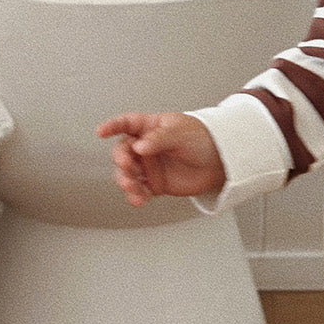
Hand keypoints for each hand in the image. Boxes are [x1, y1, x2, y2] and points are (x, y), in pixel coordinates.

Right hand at [97, 111, 225, 205]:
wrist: (221, 162)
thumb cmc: (204, 139)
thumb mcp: (181, 133)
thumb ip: (159, 139)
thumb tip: (140, 145)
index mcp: (151, 127)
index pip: (128, 124)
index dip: (113, 126)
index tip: (101, 132)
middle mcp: (147, 147)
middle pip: (123, 151)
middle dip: (121, 159)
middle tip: (127, 166)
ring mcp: (150, 166)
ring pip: (127, 173)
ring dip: (125, 181)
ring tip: (133, 187)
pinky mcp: (155, 184)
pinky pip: (139, 190)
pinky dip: (136, 196)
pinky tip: (139, 199)